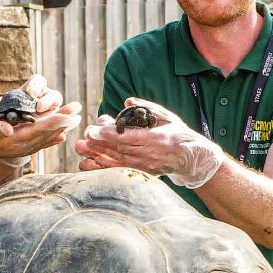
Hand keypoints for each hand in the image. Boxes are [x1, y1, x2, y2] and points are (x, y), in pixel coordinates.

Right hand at [0, 75, 80, 167]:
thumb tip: (9, 128)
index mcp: (12, 140)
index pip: (38, 129)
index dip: (55, 121)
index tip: (70, 115)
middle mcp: (20, 146)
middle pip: (46, 132)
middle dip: (63, 121)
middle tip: (79, 110)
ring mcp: (20, 148)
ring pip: (45, 136)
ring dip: (61, 127)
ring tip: (75, 118)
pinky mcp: (18, 147)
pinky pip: (39, 143)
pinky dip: (51, 138)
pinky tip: (62, 136)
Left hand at [74, 97, 223, 187]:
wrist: (192, 158)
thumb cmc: (179, 133)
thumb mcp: (167, 117)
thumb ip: (147, 107)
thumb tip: (128, 100)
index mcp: (157, 139)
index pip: (130, 137)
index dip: (110, 134)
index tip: (95, 129)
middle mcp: (149, 155)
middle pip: (119, 149)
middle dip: (99, 143)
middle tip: (84, 135)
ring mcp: (145, 166)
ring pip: (116, 161)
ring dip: (96, 155)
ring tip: (80, 148)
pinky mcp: (141, 173)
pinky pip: (118, 171)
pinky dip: (102, 167)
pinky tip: (89, 163)